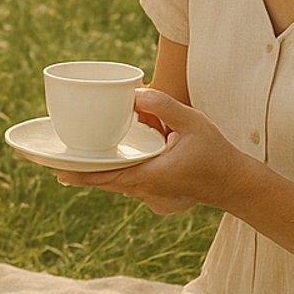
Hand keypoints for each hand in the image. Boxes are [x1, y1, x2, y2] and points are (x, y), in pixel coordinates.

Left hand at [55, 88, 250, 214]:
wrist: (236, 184)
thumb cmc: (216, 153)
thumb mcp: (193, 123)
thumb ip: (165, 106)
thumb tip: (136, 93)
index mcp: (150, 176)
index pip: (106, 177)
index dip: (80, 175)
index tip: (56, 171)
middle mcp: (146, 191)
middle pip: (107, 181)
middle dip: (84, 171)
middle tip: (59, 161)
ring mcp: (152, 199)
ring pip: (120, 184)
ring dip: (108, 170)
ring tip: (89, 156)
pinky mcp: (158, 200)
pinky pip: (133, 186)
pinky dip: (125, 173)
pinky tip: (124, 160)